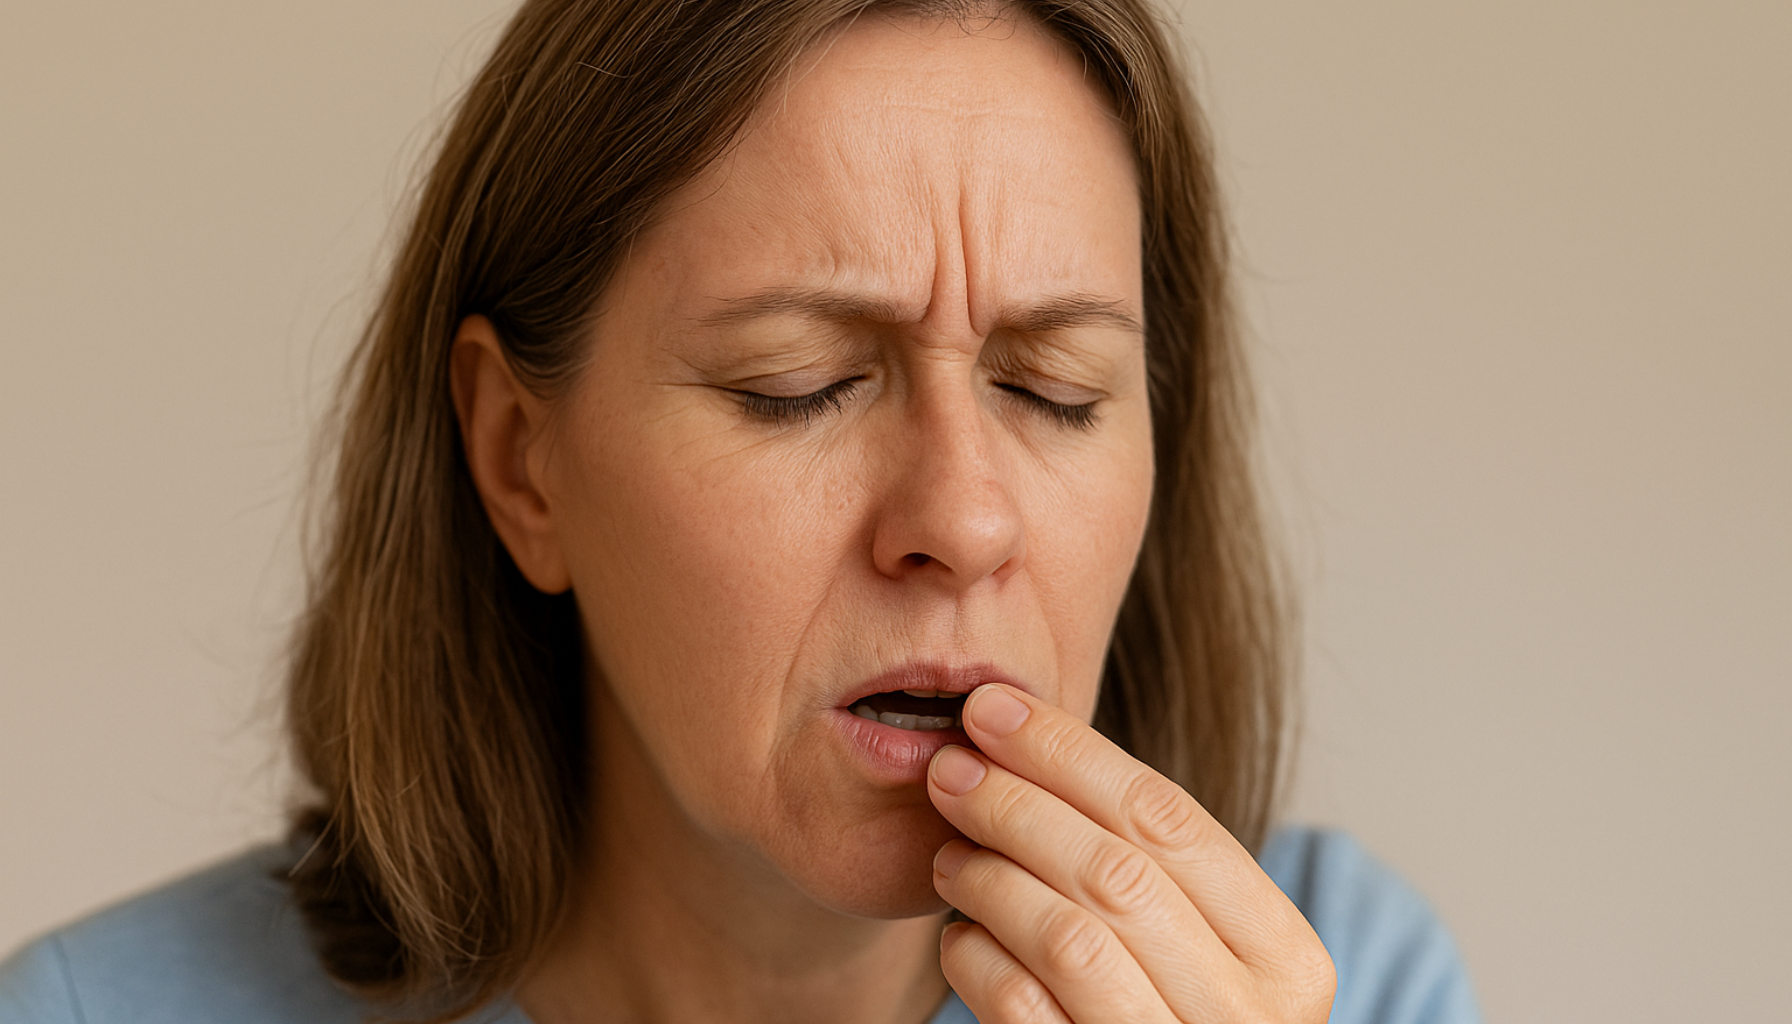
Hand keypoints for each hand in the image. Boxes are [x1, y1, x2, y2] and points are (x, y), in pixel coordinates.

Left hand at [926, 684, 1334, 1022]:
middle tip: (950, 768)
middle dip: (1019, 805)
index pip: (1170, 818)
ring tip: (949, 851)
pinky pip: (1026, 1012)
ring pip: (1072, 938)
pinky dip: (978, 960)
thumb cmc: (1173, 1019)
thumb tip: (1017, 740)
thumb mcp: (1197, 949)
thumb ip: (1144, 866)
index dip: (1071, 753)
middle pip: (1116, 872)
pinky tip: (958, 935)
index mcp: (1288, 959)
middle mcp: (1249, 1019)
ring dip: (992, 878)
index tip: (993, 710)